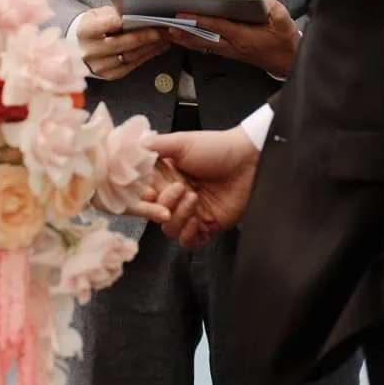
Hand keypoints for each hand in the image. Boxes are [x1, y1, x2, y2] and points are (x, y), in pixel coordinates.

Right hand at [74, 5, 169, 80]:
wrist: (85, 46)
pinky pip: (132, 66)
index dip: (113, 23)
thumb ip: (114, 14)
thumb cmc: (96, 26)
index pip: (99, 26)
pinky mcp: (109, 75)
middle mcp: (89, 51)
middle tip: (158, 30)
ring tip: (163, 38)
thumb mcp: (99, 14)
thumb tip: (136, 14)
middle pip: (118, 44)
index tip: (127, 19)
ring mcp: (99, 66)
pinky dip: (147, 56)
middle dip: (141, 37)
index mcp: (84, 32)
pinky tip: (157, 48)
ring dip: (148, 47)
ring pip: (128, 57)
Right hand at [132, 128, 257, 248]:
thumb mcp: (182, 142)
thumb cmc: (219, 148)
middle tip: (179, 189)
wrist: (250, 161)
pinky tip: (197, 221)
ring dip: (179, 216)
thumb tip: (133, 148)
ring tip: (195, 198)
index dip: (144, 197)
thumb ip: (155, 146)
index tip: (150, 191)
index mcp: (166, 177)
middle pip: (155, 214)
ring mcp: (190, 213)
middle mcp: (175, 196)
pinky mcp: (206, 227)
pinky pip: (188, 242)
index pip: (144, 194)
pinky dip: (188, 235)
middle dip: (164, 204)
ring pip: (169, 229)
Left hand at [163, 0, 297, 77]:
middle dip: (181, 32)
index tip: (181, 14)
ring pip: (200, 44)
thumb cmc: (283, 41)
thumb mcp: (284, 22)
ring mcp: (228, 51)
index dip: (198, 21)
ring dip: (182, 38)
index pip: (217, 27)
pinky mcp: (227, 52)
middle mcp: (232, 46)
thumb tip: (260, 0)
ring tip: (163, 30)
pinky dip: (190, 41)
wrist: (287, 61)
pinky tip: (179, 36)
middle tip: (162, 25)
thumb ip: (272, 8)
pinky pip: (204, 46)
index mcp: (244, 37)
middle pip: (202, 39)